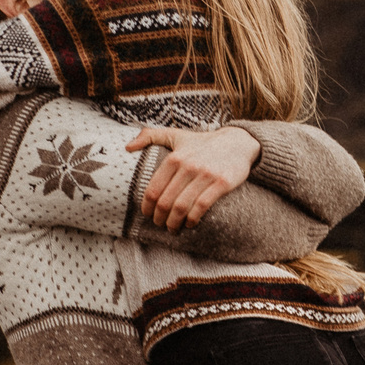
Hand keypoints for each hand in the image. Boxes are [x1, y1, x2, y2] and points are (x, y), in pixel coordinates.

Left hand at [128, 125, 260, 230]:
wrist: (237, 143)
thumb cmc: (203, 143)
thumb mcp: (176, 135)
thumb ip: (150, 136)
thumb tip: (127, 147)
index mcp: (174, 158)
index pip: (153, 189)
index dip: (147, 207)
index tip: (147, 215)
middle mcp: (188, 166)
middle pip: (166, 202)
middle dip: (160, 218)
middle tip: (160, 224)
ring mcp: (206, 175)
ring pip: (182, 207)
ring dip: (174, 223)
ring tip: (173, 228)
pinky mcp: (222, 183)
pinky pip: (202, 206)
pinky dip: (193, 219)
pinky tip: (190, 224)